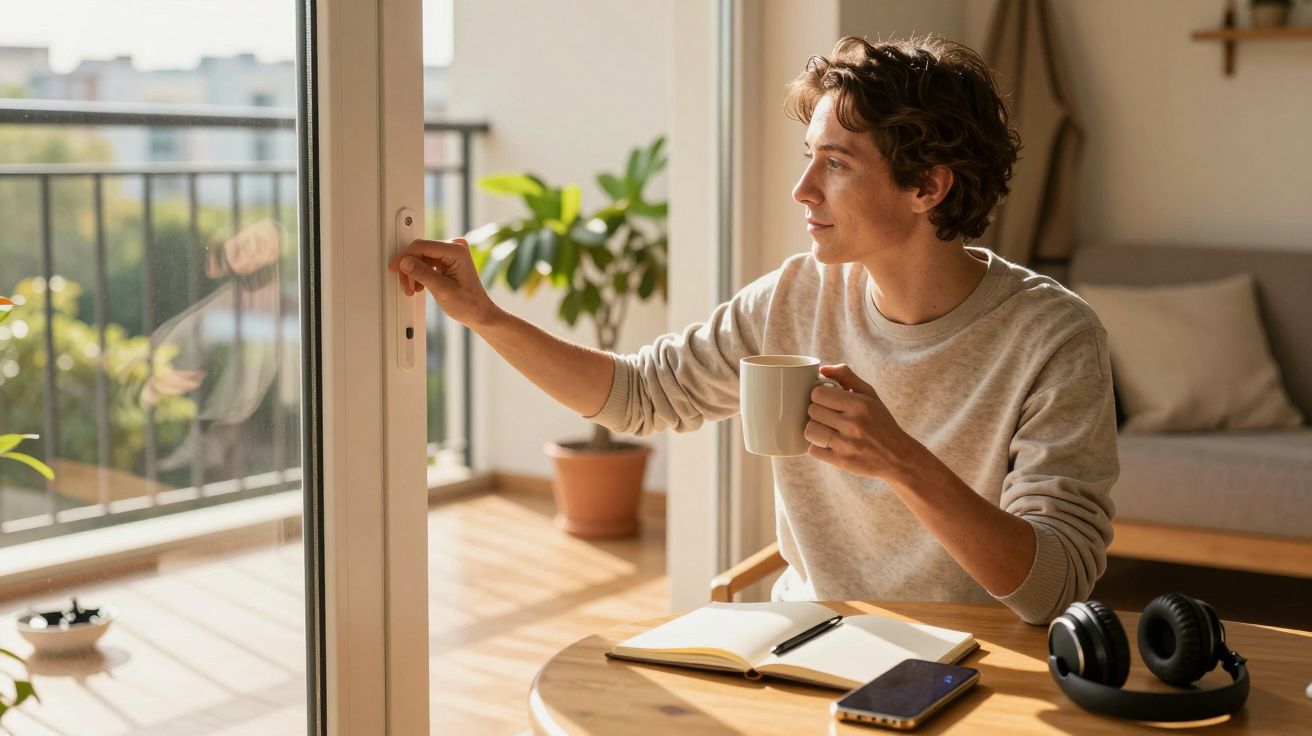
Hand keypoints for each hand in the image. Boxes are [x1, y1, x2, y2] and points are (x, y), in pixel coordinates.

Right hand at [387, 238, 499, 328]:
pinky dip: (420, 274)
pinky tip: (419, 286)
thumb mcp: (442, 290)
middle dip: (409, 269)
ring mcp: (451, 253)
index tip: (394, 267)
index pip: (422, 246)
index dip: (405, 256)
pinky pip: (426, 262)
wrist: (478, 312)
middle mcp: (455, 247)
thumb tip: (405, 262)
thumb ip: (422, 274)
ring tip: (413, 289)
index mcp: (457, 251)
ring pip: (421, 258)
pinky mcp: (447, 259)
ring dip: (413, 273)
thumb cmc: (468, 304)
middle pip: (420, 251)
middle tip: (406, 285)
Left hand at [805, 363, 919, 480]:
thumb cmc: (881, 422)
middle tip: (827, 415)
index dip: (818, 396)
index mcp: (859, 404)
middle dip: (817, 412)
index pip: (817, 394)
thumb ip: (847, 376)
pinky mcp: (842, 461)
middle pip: (812, 411)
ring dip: (814, 429)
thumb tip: (822, 369)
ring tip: (826, 429)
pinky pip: (813, 450)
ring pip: (809, 430)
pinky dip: (817, 447)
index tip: (825, 400)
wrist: (898, 457)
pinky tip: (828, 444)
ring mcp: (847, 444)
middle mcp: (853, 424)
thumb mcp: (870, 395)